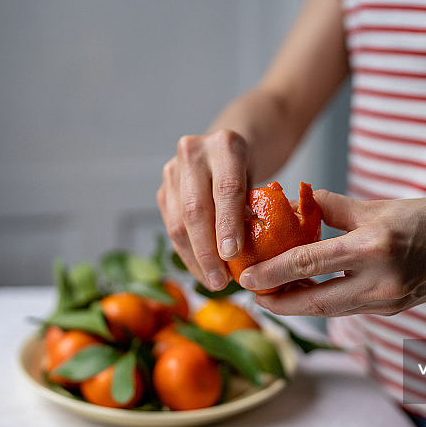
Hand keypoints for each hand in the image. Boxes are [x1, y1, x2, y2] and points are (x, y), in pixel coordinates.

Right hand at [157, 129, 249, 290]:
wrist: (228, 151)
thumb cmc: (252, 172)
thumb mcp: (263, 181)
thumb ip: (257, 211)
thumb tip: (254, 259)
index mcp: (226, 144)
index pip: (226, 189)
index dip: (228, 225)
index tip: (232, 256)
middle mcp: (194, 152)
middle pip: (195, 208)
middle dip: (207, 251)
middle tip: (220, 281)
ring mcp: (173, 170)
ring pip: (178, 222)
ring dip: (195, 258)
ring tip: (213, 282)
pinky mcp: (163, 189)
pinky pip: (172, 228)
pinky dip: (187, 254)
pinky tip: (201, 271)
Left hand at [240, 191, 425, 315]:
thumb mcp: (377, 206)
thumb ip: (333, 208)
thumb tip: (296, 201)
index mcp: (372, 247)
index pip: (308, 264)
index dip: (272, 274)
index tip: (246, 278)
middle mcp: (379, 281)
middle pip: (313, 302)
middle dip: (277, 303)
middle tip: (251, 295)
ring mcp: (386, 301)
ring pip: (328, 310)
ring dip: (297, 305)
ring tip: (272, 294)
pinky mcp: (391, 310)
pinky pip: (347, 308)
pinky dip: (322, 301)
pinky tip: (307, 292)